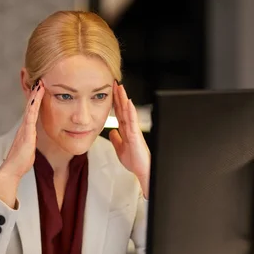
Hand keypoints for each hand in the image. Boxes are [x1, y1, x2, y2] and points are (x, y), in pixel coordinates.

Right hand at [0, 79, 44, 178]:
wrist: (12, 170)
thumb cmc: (21, 161)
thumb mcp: (29, 148)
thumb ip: (32, 140)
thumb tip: (34, 138)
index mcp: (26, 129)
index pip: (32, 111)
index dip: (36, 99)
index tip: (41, 88)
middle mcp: (24, 126)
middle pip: (30, 106)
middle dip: (35, 93)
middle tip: (40, 79)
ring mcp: (24, 129)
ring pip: (30, 109)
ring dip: (35, 96)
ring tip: (40, 84)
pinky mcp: (26, 134)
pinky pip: (31, 117)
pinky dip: (34, 106)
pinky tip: (37, 99)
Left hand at [109, 81, 150, 197]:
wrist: (142, 170)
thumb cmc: (134, 161)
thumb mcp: (120, 149)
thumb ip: (116, 139)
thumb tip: (111, 132)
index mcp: (126, 130)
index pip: (119, 113)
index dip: (115, 102)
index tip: (110, 92)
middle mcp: (130, 128)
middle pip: (123, 109)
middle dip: (119, 96)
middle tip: (114, 83)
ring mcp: (134, 130)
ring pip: (128, 112)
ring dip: (124, 100)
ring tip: (121, 88)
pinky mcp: (136, 136)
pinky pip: (133, 121)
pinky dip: (131, 112)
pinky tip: (129, 103)